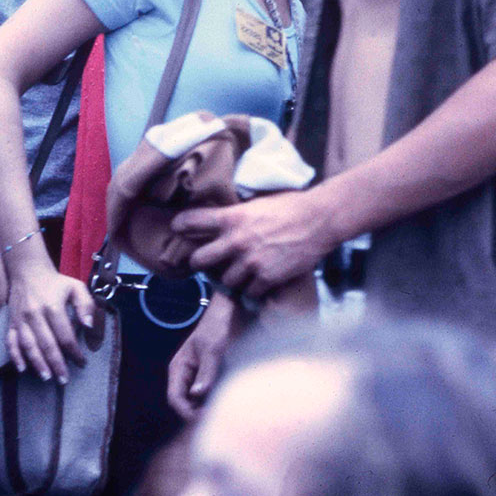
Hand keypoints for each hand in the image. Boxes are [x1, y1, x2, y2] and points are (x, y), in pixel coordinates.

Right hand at [6, 262, 96, 383]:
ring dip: (37, 363)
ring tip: (47, 377)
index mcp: (53, 306)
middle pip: (47, 344)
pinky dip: (15, 356)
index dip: (74, 351)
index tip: (82, 362)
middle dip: (57, 364)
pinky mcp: (12, 322)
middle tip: (64, 379)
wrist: (27, 270)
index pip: (65, 335)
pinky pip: (11, 342)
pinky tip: (22, 368)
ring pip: (28, 346)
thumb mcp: (76, 287)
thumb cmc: (55, 282)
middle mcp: (35, 314)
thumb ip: (85, 305)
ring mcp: (21, 320)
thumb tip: (88, 325)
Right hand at [167, 293, 247, 419]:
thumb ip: (206, 372)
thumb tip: (198, 395)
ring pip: (200, 403)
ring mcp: (199, 377)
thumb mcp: (213, 349)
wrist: (231, 311)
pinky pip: (212, 395)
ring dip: (210, 409)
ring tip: (227, 412)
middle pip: (187, 405)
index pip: (175, 398)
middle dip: (200, 414)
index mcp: (179, 368)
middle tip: (220, 418)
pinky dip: (218, 401)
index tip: (206, 419)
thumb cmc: (218, 326)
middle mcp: (187, 376)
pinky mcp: (213, 377)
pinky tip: (231, 403)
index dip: (187, 413)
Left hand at [172, 186, 338, 299]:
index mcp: (232, 218)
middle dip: (199, 262)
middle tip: (202, 263)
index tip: (177, 228)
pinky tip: (259, 282)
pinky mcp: (266, 278)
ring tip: (241, 272)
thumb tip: (223, 221)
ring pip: (226, 280)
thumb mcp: (257, 204)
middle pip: (199, 260)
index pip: (192, 221)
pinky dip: (253, 289)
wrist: (318, 220)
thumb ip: (237, 215)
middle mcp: (236, 241)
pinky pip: (249, 292)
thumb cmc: (290, 206)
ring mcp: (250, 262)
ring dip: (232, 278)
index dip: (181, 225)